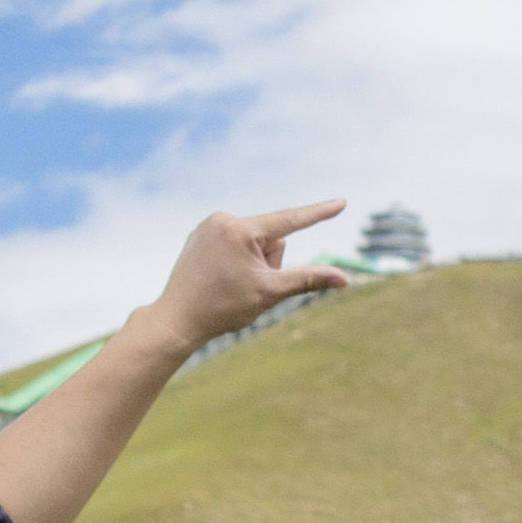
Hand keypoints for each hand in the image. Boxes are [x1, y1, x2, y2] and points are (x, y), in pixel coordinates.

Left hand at [145, 198, 352, 350]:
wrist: (176, 319)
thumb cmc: (222, 308)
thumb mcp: (270, 293)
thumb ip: (309, 279)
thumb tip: (344, 278)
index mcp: (241, 230)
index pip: (290, 220)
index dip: (319, 213)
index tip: (340, 202)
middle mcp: (223, 219)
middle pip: (270, 237)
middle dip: (269, 261)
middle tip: (246, 285)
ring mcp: (209, 224)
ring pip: (253, 241)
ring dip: (252, 262)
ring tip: (230, 282)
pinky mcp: (200, 233)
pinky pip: (234, 241)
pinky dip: (236, 258)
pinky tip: (219, 276)